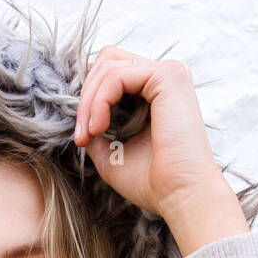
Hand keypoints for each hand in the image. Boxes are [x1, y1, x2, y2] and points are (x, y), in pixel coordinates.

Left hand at [73, 46, 248, 254]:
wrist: (182, 197)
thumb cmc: (154, 183)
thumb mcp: (112, 153)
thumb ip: (94, 128)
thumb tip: (75, 114)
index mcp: (157, 92)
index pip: (112, 71)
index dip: (88, 94)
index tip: (81, 132)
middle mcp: (165, 77)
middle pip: (107, 60)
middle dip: (85, 95)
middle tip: (82, 135)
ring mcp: (169, 73)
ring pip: (108, 66)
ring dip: (88, 103)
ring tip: (89, 135)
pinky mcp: (167, 76)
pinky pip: (116, 76)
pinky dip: (98, 102)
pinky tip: (98, 129)